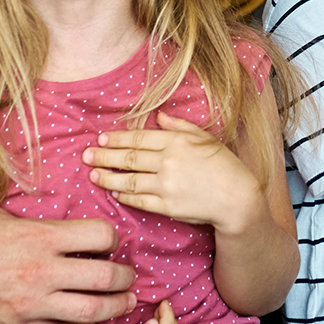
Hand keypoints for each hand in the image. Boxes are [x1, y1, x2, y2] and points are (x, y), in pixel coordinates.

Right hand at [0, 211, 136, 323]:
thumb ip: (33, 223)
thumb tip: (59, 223)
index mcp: (37, 237)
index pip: (99, 236)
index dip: (111, 238)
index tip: (110, 243)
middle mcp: (40, 272)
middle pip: (105, 277)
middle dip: (125, 277)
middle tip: (129, 277)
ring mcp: (30, 306)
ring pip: (92, 311)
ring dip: (115, 307)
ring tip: (124, 303)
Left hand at [87, 113, 265, 236]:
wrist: (238, 199)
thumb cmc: (225, 166)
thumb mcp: (205, 138)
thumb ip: (180, 127)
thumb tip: (159, 117)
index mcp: (177, 142)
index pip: (139, 138)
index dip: (117, 138)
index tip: (101, 138)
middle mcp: (168, 162)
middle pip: (128, 158)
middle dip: (104, 156)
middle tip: (86, 155)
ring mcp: (167, 185)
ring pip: (128, 180)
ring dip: (108, 178)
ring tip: (93, 175)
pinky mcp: (168, 206)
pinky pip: (140, 200)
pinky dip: (125, 197)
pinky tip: (114, 193)